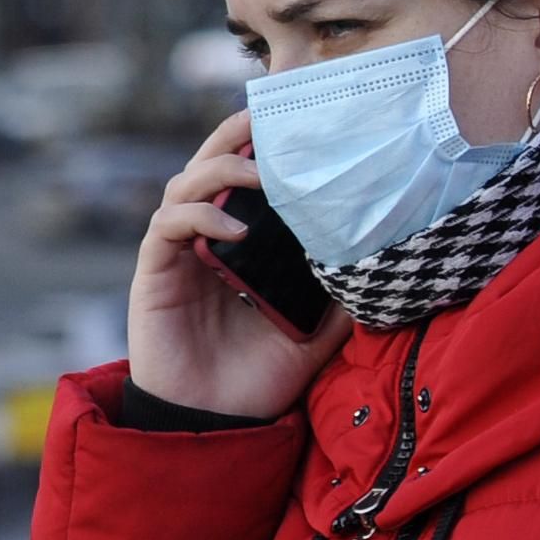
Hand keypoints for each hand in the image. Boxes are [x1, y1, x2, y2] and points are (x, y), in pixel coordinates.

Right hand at [125, 110, 348, 421]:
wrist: (218, 423)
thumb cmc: (260, 375)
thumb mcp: (319, 328)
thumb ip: (342, 292)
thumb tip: (384, 256)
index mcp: (241, 241)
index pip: (247, 174)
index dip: (264, 143)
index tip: (299, 121)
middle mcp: (206, 237)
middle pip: (211, 161)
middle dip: (237, 133)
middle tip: (271, 116)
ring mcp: (177, 252)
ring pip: (186, 183)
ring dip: (221, 167)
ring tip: (260, 171)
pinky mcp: (155, 272)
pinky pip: (169, 226)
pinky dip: (200, 216)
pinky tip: (234, 228)